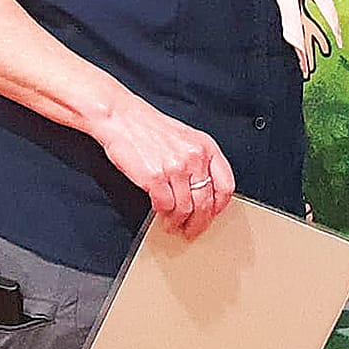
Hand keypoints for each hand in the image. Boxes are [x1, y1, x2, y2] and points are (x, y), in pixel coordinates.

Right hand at [94, 93, 235, 240]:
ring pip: (185, 209)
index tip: (212, 215)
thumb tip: (204, 191)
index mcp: (206, 147)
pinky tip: (160, 212)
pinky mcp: (154, 178)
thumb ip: (199, 161)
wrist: (122, 118)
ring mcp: (175, 168)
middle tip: (191, 231)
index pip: (226, 185)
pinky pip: (164, 206)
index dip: (219, 206)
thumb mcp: (186, 138)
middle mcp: (194, 157)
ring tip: (172, 225)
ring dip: (178, 222)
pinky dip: (162, 213)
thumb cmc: (151, 128)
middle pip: (206, 203)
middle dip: (199, 223)